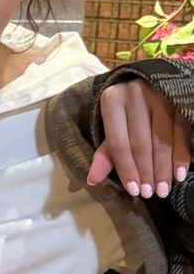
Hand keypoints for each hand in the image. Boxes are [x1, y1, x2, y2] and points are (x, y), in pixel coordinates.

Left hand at [87, 78, 190, 196]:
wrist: (152, 80)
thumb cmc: (128, 109)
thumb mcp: (114, 127)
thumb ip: (106, 153)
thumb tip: (91, 179)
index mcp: (112, 100)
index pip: (118, 143)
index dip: (126, 169)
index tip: (134, 191)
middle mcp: (134, 94)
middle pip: (141, 144)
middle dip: (146, 172)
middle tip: (151, 194)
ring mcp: (159, 95)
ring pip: (162, 141)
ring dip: (163, 169)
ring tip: (164, 190)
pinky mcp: (178, 100)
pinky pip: (180, 133)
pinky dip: (181, 156)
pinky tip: (180, 174)